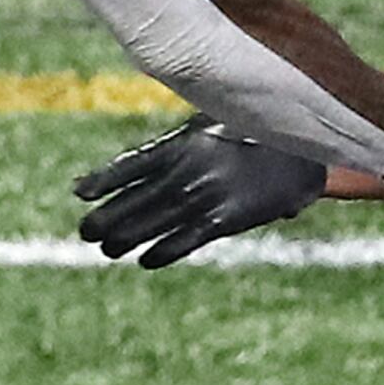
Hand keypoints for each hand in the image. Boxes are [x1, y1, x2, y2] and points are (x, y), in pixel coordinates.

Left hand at [72, 117, 332, 264]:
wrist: (305, 144)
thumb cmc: (256, 131)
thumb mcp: (214, 123)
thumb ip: (182, 144)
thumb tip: (152, 162)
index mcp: (183, 142)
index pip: (131, 164)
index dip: (104, 180)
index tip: (79, 193)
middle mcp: (188, 169)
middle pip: (136, 198)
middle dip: (108, 217)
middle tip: (84, 232)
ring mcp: (206, 195)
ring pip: (154, 222)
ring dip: (127, 237)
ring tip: (107, 249)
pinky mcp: (227, 219)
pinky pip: (187, 240)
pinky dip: (164, 251)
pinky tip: (145, 261)